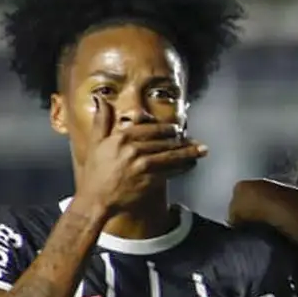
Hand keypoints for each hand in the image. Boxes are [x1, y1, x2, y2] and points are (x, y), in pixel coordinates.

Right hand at [73, 97, 208, 215]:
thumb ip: (101, 120)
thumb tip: (100, 98)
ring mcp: (142, 164)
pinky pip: (171, 171)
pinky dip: (183, 167)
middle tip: (194, 140)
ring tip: (202, 150)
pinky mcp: (149, 180)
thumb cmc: (96, 172)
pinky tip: (192, 165)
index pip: (150, 129)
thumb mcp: (95, 142)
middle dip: (181, 141)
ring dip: (188, 152)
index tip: (176, 129)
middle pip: (163, 142)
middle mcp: (133, 149)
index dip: (166, 129)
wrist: (96, 198)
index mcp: (121, 137)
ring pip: (170, 155)